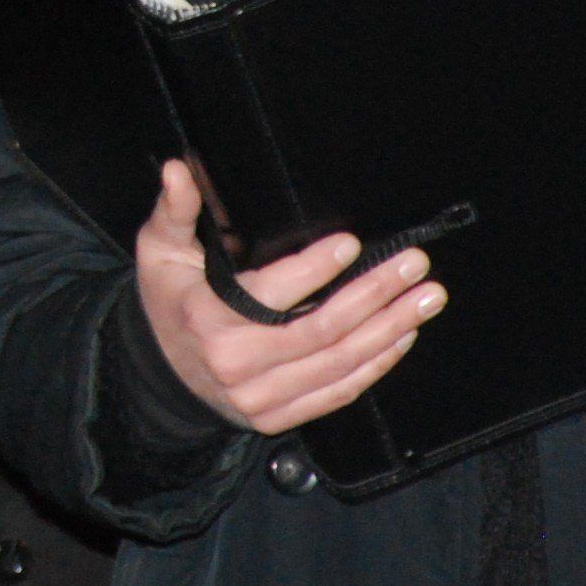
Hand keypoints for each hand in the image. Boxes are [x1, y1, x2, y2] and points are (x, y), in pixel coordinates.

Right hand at [134, 161, 440, 434]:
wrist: (158, 374)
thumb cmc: (168, 302)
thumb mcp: (160, 251)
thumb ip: (174, 210)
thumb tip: (176, 169)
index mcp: (207, 319)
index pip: (273, 294)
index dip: (316, 268)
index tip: (352, 244)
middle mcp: (237, 365)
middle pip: (322, 330)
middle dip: (376, 294)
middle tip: (414, 265)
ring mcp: (261, 397)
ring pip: (341, 363)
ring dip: (391, 328)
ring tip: (426, 297)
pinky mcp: (280, 416)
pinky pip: (339, 392)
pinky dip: (377, 364)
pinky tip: (402, 335)